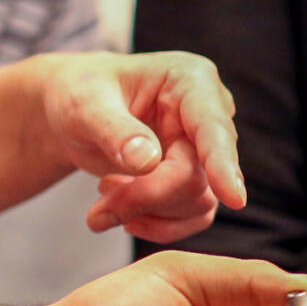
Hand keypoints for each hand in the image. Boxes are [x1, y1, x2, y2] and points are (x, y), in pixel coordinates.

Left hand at [34, 51, 246, 241]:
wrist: (72, 111)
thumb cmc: (79, 94)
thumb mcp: (85, 104)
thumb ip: (115, 131)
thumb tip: (148, 162)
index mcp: (191, 81)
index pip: (213, 128)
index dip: (222, 163)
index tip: (234, 198)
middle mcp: (208, 114)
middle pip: (198, 175)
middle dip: (146, 197)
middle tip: (98, 206)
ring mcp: (204, 149)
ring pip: (197, 202)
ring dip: (145, 211)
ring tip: (103, 193)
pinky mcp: (197, 177)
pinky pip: (193, 217)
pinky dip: (156, 225)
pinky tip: (124, 214)